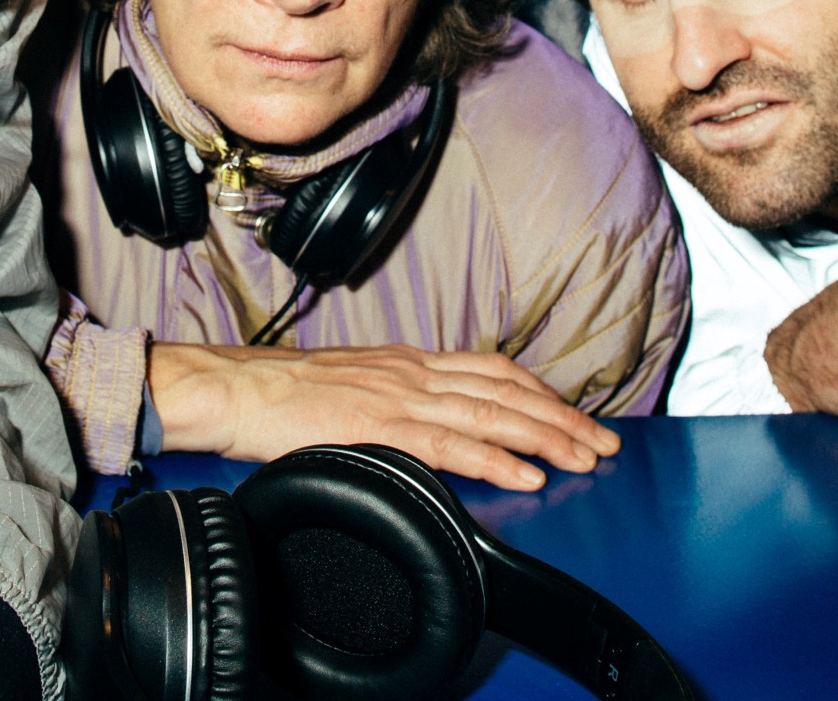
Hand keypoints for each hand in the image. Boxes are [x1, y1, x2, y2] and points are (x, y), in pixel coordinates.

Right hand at [147, 340, 619, 489]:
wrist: (234, 389)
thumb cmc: (280, 395)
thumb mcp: (351, 388)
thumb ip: (393, 401)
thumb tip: (424, 425)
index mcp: (407, 362)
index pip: (491, 369)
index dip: (539, 391)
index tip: (573, 414)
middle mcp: (413, 372)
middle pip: (506, 390)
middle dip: (561, 417)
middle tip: (603, 442)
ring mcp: (400, 398)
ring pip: (492, 414)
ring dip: (546, 437)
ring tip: (584, 458)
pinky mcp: (381, 428)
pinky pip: (452, 445)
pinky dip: (497, 460)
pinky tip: (526, 474)